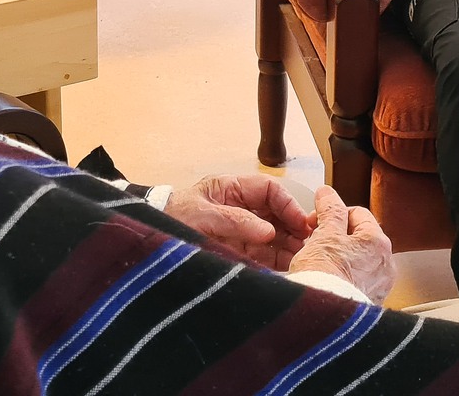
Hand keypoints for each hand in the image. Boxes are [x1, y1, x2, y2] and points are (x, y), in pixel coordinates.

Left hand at [165, 174, 313, 268]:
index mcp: (231, 189)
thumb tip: (268, 232)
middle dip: (293, 228)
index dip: (288, 204)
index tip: (300, 223)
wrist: (149, 242)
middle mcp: (239, 208)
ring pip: (273, 236)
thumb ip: (235, 220)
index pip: (269, 190)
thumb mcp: (201, 215)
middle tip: (309, 245)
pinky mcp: (236, 252)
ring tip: (304, 258)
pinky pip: (262, 256)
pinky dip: (276, 261)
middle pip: (276, 214)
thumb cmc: (170, 218)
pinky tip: (289, 269)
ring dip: (289, 246)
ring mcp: (239, 231)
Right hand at [287, 186, 395, 302]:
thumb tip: (328, 193)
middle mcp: (385, 264)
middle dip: (335, 237)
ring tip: (318, 264)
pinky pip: (356, 281)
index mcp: (378, 242)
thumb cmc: (325, 278)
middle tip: (314, 242)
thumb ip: (329, 210)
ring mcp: (379, 286)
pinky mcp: (369, 303)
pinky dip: (342, 278)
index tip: (315, 221)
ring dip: (339, 258)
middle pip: (358, 238)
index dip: (332, 213)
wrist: (324, 320)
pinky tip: (327, 282)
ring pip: (357, 260)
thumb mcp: (324, 234)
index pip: (356, 213)